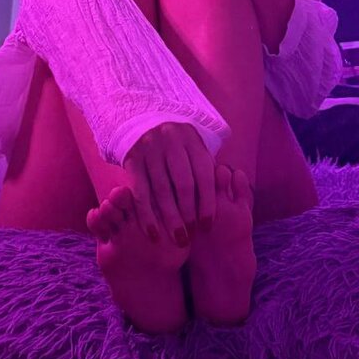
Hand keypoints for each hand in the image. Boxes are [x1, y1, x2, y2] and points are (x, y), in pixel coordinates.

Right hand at [122, 122, 216, 245]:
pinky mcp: (132, 158)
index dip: (208, 203)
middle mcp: (171, 141)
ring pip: (162, 190)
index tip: (207, 226)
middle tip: (191, 236)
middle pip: (183, 184)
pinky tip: (153, 233)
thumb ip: (204, 165)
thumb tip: (225, 190)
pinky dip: (146, 215)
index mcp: (191, 138)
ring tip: (178, 239)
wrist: (139, 118)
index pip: (204, 175)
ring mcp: (150, 148)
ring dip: (170, 219)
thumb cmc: (173, 143)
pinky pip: (140, 192)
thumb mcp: (191, 145)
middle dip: (189, 214)